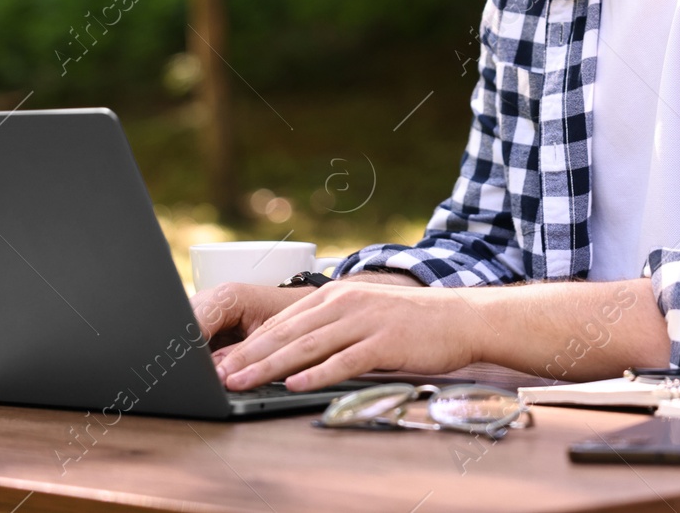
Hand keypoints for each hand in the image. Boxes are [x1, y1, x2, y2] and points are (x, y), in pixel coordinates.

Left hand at [211, 281, 484, 391]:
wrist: (460, 317)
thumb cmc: (411, 322)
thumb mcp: (365, 315)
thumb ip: (331, 329)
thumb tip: (293, 355)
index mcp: (337, 295)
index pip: (283, 320)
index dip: (250, 341)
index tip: (222, 359)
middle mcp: (345, 303)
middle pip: (288, 333)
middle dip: (250, 355)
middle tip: (219, 373)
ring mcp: (365, 321)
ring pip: (308, 346)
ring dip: (271, 365)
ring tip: (242, 380)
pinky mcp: (384, 342)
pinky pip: (344, 360)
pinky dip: (317, 374)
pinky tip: (295, 384)